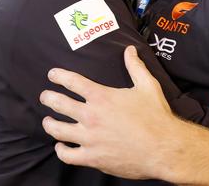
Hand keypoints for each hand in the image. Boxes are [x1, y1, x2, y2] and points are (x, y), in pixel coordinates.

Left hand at [40, 46, 178, 179]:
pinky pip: (67, 155)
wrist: (164, 148)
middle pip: (58, 103)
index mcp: (101, 97)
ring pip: (57, 130)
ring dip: (49, 124)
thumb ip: (135, 66)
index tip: (52, 74)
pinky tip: (61, 147)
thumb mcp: (147, 86)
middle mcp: (91, 116)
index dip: (58, 76)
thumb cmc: (157, 117)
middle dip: (48, 97)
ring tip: (48, 121)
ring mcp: (89, 138)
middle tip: (44, 96)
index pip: (72, 81)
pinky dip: (61, 150)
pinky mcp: (92, 158)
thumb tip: (130, 50)